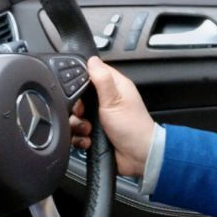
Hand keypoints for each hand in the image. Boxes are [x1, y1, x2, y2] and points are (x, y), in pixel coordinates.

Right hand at [70, 56, 155, 176]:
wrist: (138, 157)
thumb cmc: (133, 126)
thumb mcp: (114, 100)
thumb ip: (102, 79)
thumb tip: (92, 59)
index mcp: (115, 87)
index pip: (93, 73)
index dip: (82, 81)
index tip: (79, 93)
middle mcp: (107, 101)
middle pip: (80, 97)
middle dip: (77, 108)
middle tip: (84, 114)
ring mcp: (101, 118)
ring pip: (77, 117)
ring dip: (79, 126)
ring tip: (89, 130)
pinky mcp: (96, 134)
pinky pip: (79, 133)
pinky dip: (81, 139)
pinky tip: (89, 141)